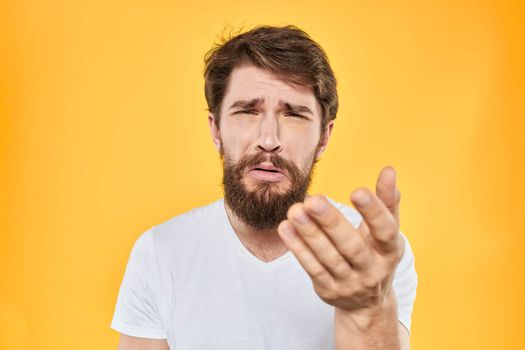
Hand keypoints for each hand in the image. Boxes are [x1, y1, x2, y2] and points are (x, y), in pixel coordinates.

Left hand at [277, 166, 403, 312]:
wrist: (368, 303)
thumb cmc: (376, 254)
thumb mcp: (386, 232)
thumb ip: (387, 201)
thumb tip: (389, 169)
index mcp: (389, 251)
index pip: (384, 231)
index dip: (373, 212)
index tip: (357, 191)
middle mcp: (371, 270)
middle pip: (351, 246)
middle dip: (331, 222)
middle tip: (313, 199)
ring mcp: (349, 283)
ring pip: (328, 258)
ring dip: (309, 234)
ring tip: (294, 210)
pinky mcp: (328, 289)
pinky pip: (311, 268)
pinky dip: (298, 248)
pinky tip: (286, 227)